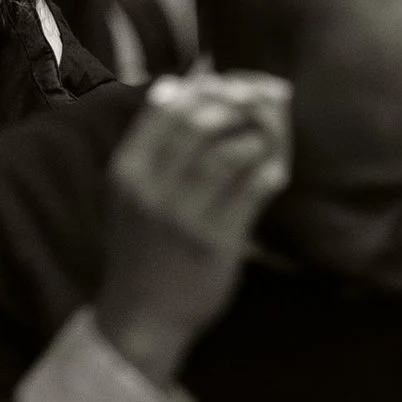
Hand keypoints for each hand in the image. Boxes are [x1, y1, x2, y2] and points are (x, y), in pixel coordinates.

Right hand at [93, 73, 290, 383]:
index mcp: (127, 169)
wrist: (142, 317)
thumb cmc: (143, 247)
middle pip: (205, 118)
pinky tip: (274, 172)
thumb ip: (152, 144)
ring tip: (271, 142)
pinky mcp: (216, 239)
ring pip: (234, 148)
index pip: (170, 103)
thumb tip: (182, 84)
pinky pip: (255, 187)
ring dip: (263, 136)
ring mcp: (184, 213)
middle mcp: (151, 186)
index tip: (242, 85)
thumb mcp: (130, 192)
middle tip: (270, 103)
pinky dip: (271, 170)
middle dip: (245, 102)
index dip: (213, 85)